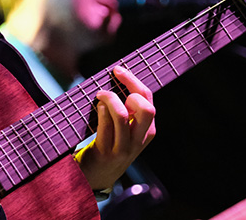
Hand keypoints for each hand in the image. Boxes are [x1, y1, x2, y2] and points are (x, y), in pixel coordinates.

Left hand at [75, 65, 155, 190]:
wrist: (98, 176)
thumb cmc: (110, 144)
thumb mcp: (127, 130)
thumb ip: (127, 110)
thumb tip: (117, 78)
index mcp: (147, 131)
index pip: (148, 99)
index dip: (133, 80)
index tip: (118, 70)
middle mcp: (139, 140)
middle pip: (146, 108)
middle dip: (129, 87)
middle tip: (113, 80)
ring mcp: (123, 148)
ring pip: (122, 116)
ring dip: (109, 98)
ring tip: (100, 95)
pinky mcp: (106, 153)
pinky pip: (105, 127)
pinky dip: (101, 111)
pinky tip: (97, 107)